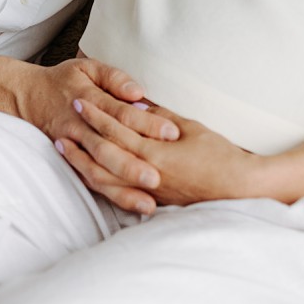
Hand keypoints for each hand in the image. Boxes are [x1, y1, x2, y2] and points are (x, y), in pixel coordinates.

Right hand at [9, 59, 177, 213]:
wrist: (27, 96)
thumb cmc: (65, 80)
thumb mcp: (87, 67)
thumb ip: (114, 77)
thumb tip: (137, 92)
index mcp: (88, 99)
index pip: (120, 113)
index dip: (146, 123)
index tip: (172, 133)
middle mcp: (79, 126)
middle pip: (106, 148)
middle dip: (131, 165)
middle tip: (157, 177)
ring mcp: (73, 146)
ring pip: (97, 169)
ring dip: (121, 187)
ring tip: (147, 202)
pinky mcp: (71, 161)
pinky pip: (89, 180)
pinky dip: (110, 194)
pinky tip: (131, 204)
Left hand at [69, 101, 260, 207]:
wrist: (241, 189)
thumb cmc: (221, 156)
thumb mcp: (191, 129)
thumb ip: (161, 118)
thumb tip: (136, 106)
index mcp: (154, 152)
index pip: (116, 130)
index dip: (96, 115)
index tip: (79, 101)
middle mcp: (146, 173)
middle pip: (102, 154)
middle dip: (81, 137)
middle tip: (63, 123)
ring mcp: (147, 190)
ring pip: (103, 178)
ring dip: (80, 161)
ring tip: (63, 148)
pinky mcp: (152, 201)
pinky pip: (116, 192)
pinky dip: (97, 182)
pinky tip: (86, 173)